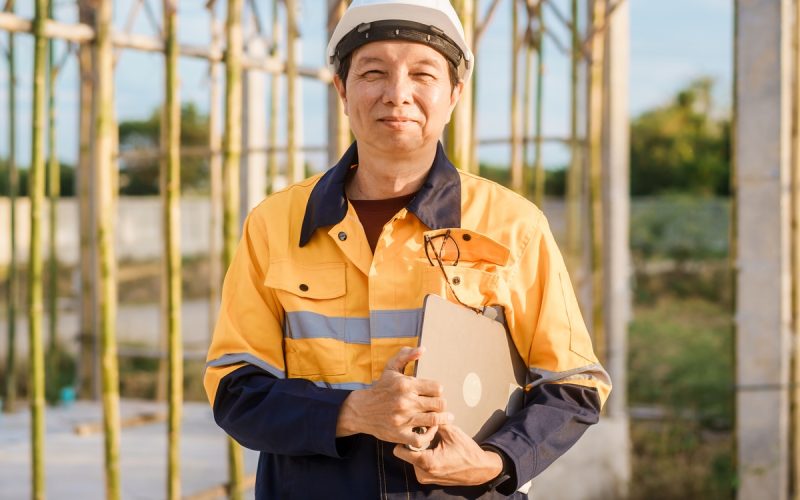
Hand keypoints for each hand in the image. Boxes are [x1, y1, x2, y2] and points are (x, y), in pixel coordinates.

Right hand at [336, 347, 453, 449]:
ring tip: (444, 418)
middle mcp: (405, 401)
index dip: (438, 391)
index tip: (434, 394)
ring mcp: (403, 419)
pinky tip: (428, 430)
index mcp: (406, 384)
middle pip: (439, 404)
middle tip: (440, 407)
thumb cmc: (380, 388)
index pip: (437, 388)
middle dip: (441, 405)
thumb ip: (406, 356)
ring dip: (442, 419)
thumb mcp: (391, 368)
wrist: (361, 409)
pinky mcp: (399, 434)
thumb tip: (423, 349)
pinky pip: (422, 438)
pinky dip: (429, 435)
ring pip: (434, 420)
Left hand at [392, 424, 503, 486]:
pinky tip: (436, 450)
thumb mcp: (451, 432)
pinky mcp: (428, 479)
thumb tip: (420, 411)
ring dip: (420, 448)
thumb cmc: (467, 452)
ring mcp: (425, 478)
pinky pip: (418, 464)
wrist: (480, 470)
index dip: (407, 437)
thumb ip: (433, 422)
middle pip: (405, 453)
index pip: (400, 450)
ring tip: (435, 443)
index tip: (418, 429)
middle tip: (430, 435)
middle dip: (415, 442)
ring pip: (411, 458)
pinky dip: (424, 455)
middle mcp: (422, 474)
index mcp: (427, 463)